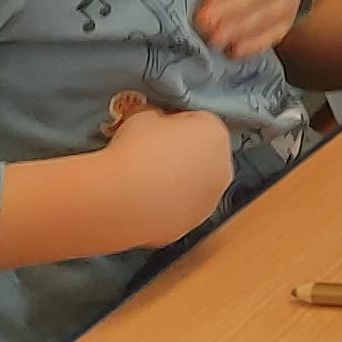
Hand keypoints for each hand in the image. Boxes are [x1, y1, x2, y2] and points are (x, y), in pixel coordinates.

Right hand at [103, 102, 238, 244]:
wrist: (120, 200)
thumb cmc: (134, 151)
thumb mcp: (141, 116)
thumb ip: (155, 116)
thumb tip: (152, 123)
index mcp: (215, 135)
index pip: (199, 121)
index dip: (175, 123)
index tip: (155, 128)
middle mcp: (222, 169)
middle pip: (203, 155)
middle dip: (181, 153)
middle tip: (149, 153)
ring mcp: (209, 201)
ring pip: (195, 186)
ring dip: (176, 181)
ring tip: (143, 180)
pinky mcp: (191, 225)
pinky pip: (180, 209)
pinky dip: (166, 205)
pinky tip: (142, 201)